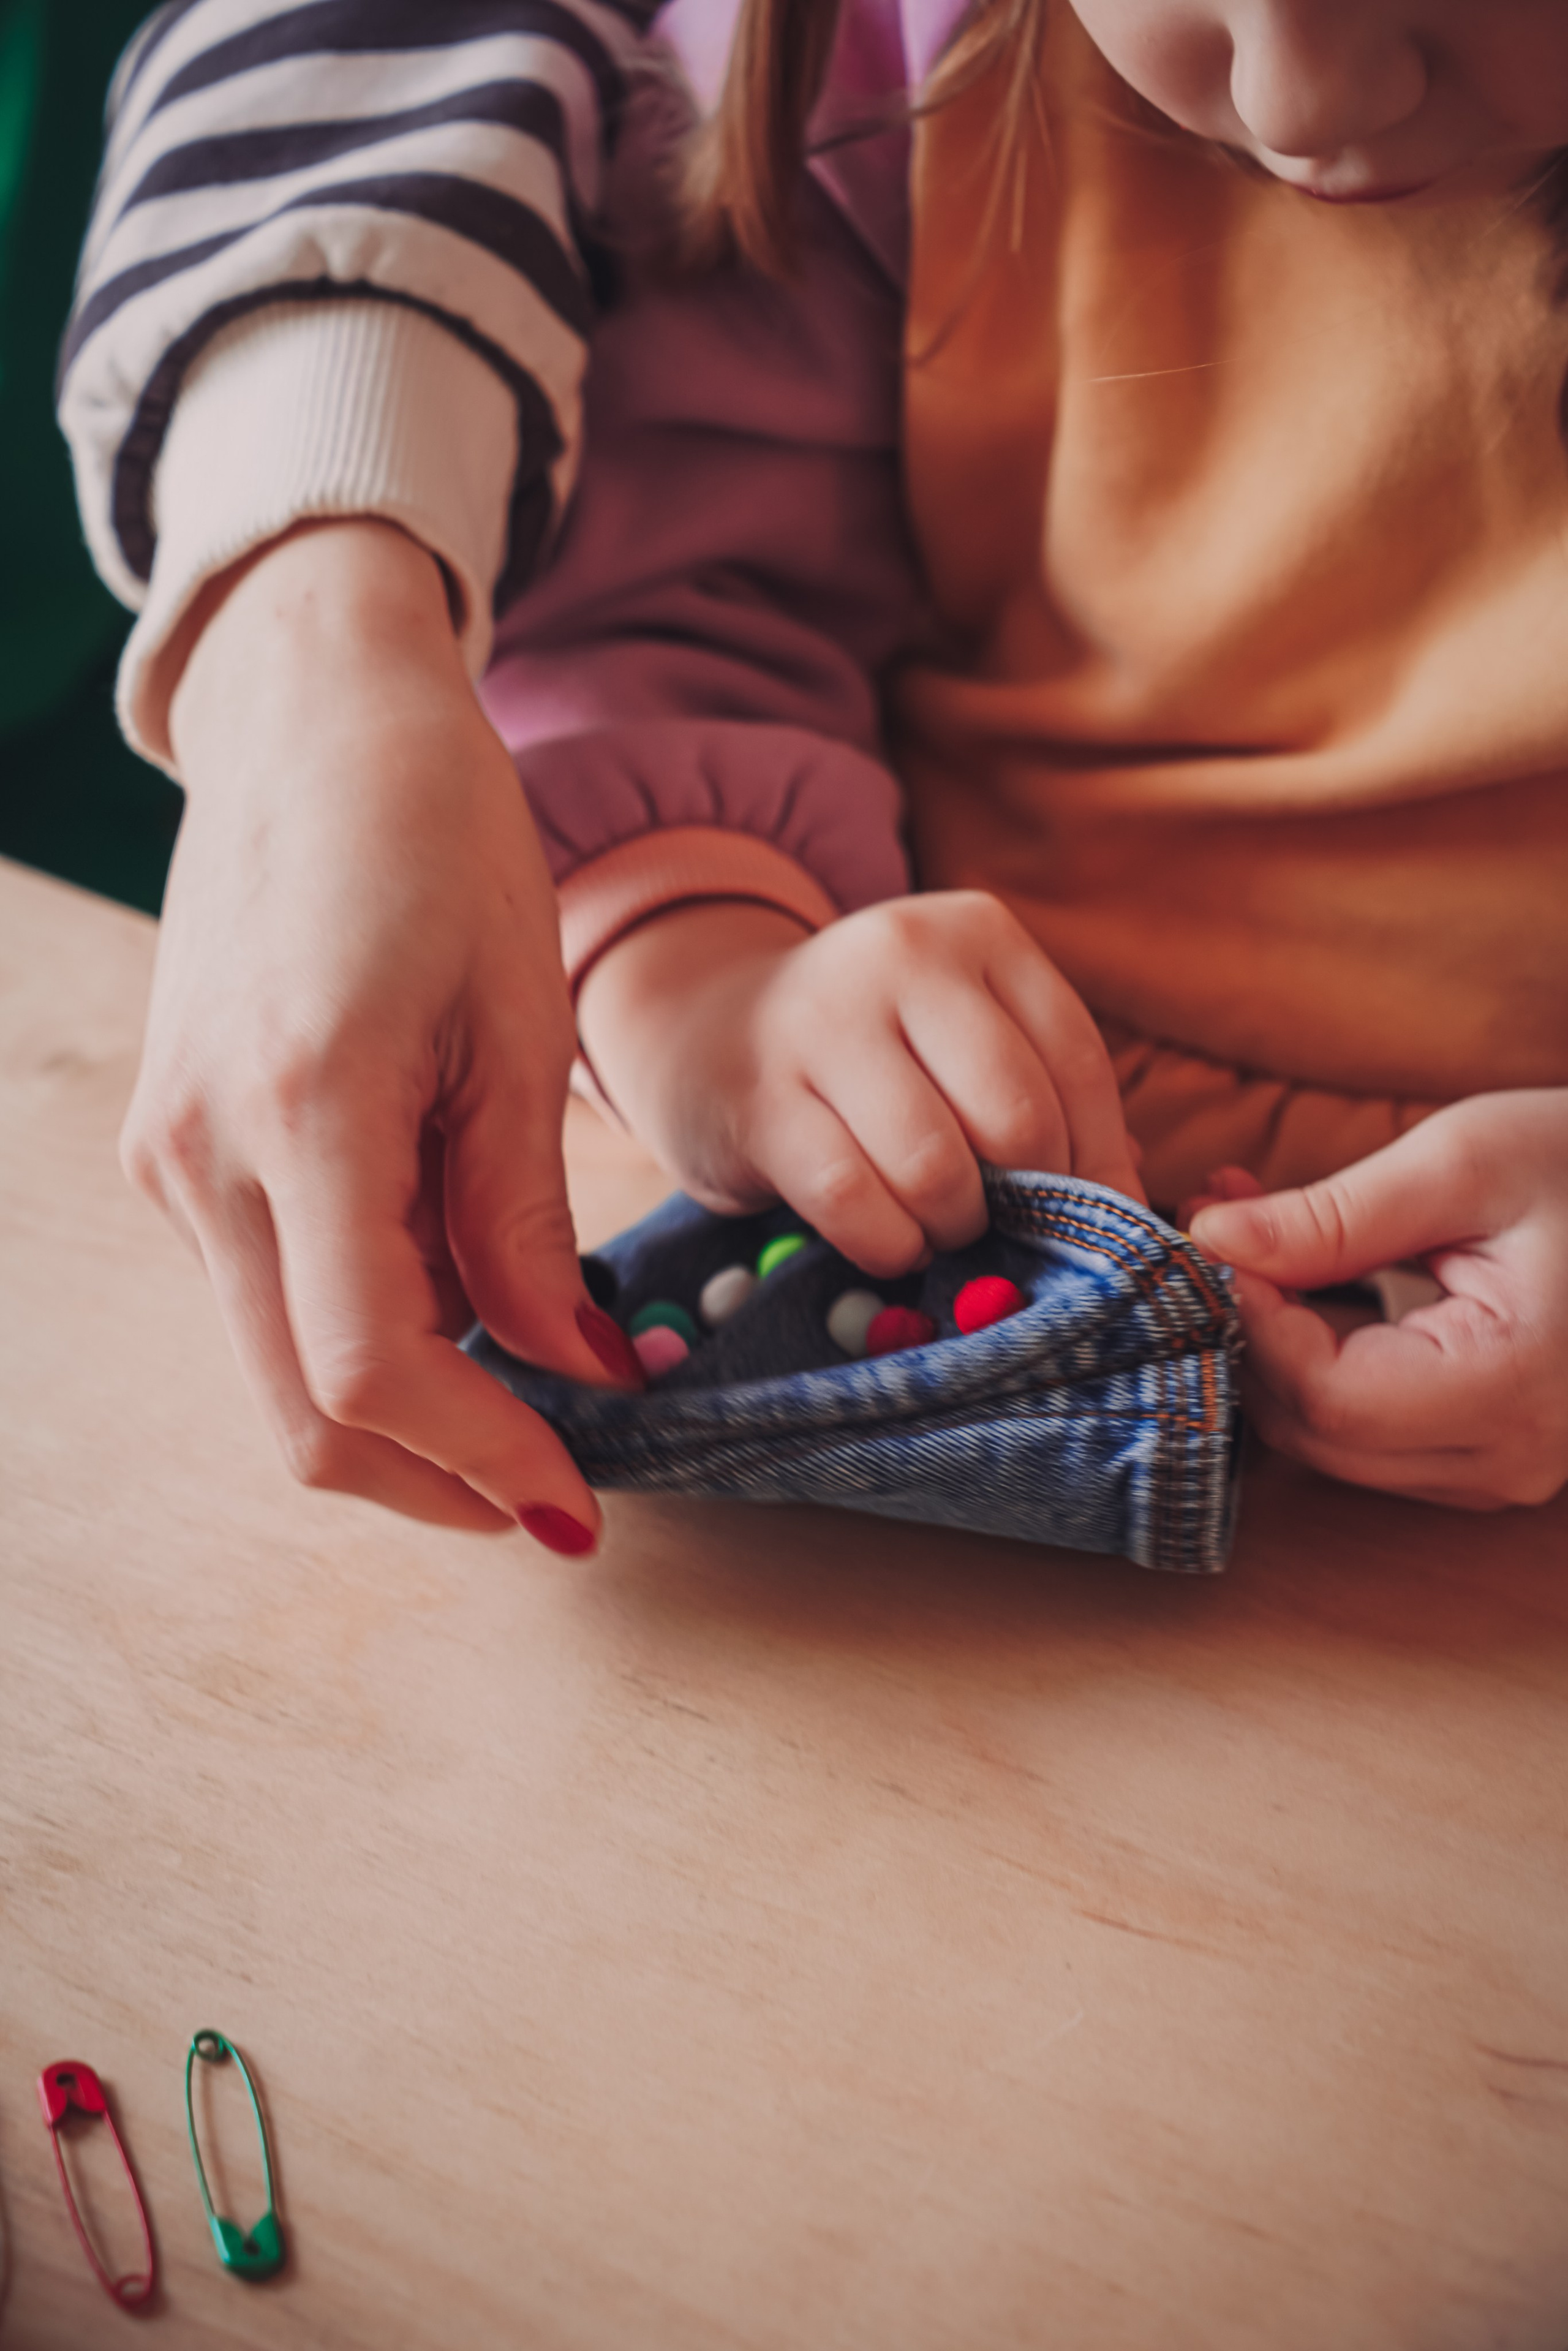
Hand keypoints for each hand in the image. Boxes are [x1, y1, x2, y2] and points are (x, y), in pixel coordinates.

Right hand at [123, 520, 640, 1544]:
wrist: (311, 726)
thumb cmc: (437, 841)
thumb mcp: (517, 1025)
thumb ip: (525, 1220)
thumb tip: (570, 1373)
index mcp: (301, 1109)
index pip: (371, 1368)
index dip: (478, 1458)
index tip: (575, 1500)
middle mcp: (201, 1154)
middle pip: (305, 1410)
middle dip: (436, 1478)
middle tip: (555, 1492)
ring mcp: (168, 1156)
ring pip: (281, 1365)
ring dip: (407, 1411)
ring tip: (531, 1390)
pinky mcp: (170, 1145)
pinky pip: (267, 1292)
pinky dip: (365, 1331)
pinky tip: (455, 1300)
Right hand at [577, 892, 1143, 1278]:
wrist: (705, 1031)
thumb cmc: (868, 1058)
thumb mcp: (959, 1039)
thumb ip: (1044, 1095)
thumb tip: (1132, 1195)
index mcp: (976, 934)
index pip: (1074, 1060)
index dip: (1096, 1158)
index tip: (1093, 1215)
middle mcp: (901, 955)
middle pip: (1015, 1115)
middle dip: (1023, 1197)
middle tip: (997, 1221)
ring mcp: (823, 1021)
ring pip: (937, 1165)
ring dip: (950, 1226)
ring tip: (936, 1228)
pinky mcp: (760, 1097)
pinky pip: (853, 1198)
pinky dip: (887, 1243)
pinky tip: (886, 1241)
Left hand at [1186, 1090, 1567, 1508]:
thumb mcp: (1463, 1164)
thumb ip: (1331, 1216)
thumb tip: (1212, 1239)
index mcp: (1511, 1387)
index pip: (1325, 1395)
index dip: (1251, 1317)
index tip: (1215, 1229)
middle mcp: (1509, 1457)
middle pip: (1316, 1432)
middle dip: (1249, 1331)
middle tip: (1219, 1223)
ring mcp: (1502, 1470)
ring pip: (1330, 1442)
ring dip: (1275, 1348)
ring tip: (1258, 1240)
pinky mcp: (1488, 1455)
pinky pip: (1368, 1434)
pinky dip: (1318, 1364)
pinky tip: (1304, 1284)